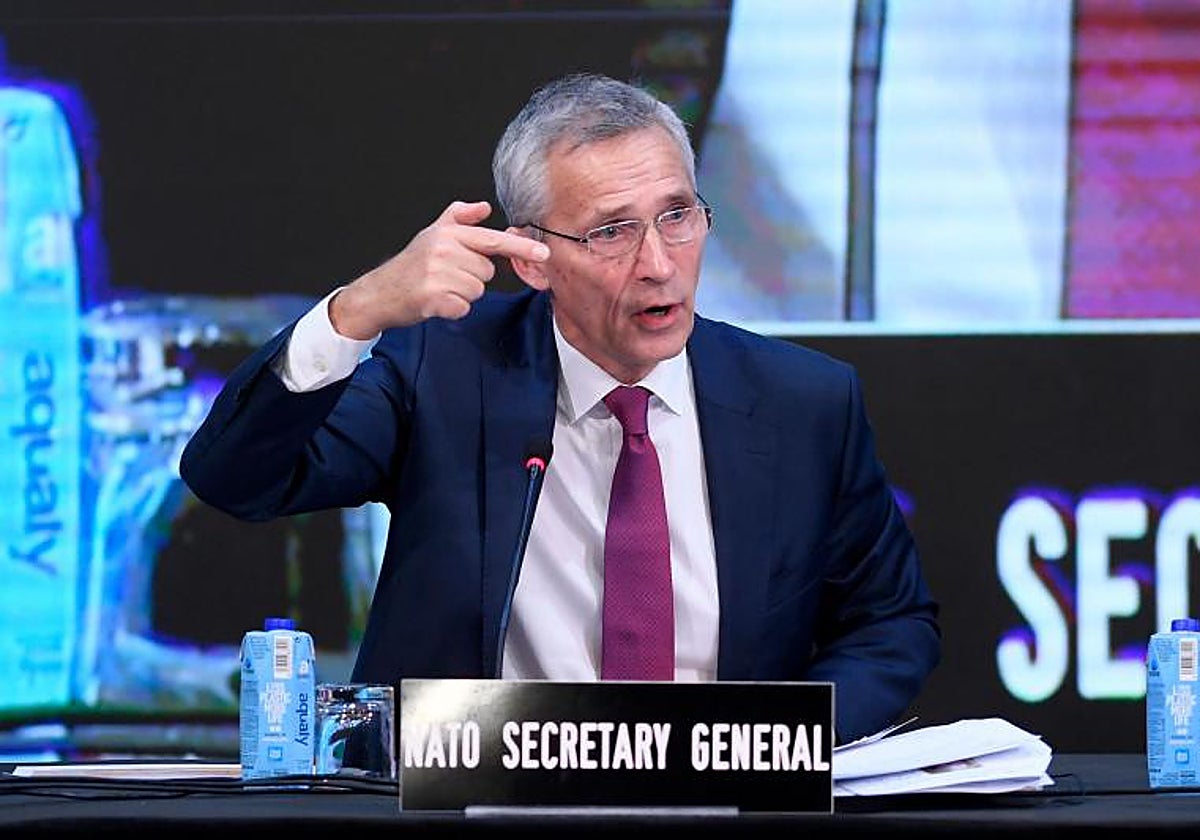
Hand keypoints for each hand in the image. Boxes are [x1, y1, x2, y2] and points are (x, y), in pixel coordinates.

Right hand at [329, 200, 549, 338]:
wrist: (379, 293)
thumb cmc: (410, 265)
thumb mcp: (432, 235)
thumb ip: (459, 218)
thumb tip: (484, 207)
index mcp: (448, 234)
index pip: (492, 240)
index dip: (520, 248)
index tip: (543, 253)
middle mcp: (443, 250)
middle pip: (486, 271)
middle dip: (471, 277)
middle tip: (445, 276)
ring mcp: (437, 274)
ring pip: (476, 290)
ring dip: (461, 294)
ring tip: (439, 288)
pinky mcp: (433, 298)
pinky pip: (463, 307)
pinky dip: (452, 309)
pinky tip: (435, 302)